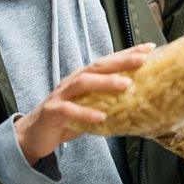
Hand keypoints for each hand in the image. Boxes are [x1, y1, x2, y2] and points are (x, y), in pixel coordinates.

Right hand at [14, 42, 155, 164]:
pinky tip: (101, 117)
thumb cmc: (66, 119)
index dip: (127, 54)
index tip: (149, 48)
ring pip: (83, 84)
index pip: (107, 62)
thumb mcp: (89, 107)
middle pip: (97, 67)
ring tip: (126, 84)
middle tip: (143, 59)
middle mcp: (72, 82)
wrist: (34, 134)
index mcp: (83, 78)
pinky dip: (85, 113)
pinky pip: (69, 111)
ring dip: (106, 83)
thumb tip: (139, 102)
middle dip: (120, 61)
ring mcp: (60, 95)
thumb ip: (108, 101)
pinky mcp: (52, 112)